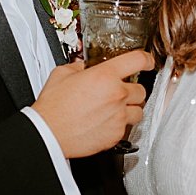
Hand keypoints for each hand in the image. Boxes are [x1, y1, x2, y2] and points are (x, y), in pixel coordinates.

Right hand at [31, 51, 152, 156]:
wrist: (49, 134)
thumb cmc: (53, 107)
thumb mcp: (62, 73)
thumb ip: (78, 66)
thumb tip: (84, 66)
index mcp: (105, 76)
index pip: (138, 60)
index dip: (146, 59)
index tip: (147, 61)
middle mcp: (116, 95)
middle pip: (141, 89)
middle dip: (133, 89)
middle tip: (120, 91)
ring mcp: (118, 117)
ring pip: (139, 111)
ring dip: (130, 108)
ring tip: (117, 108)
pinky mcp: (115, 135)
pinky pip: (126, 128)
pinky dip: (120, 124)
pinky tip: (106, 122)